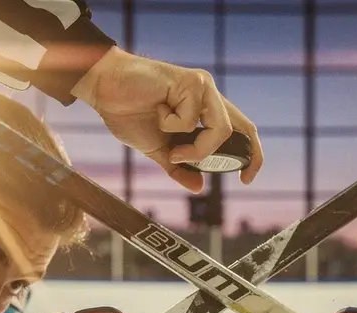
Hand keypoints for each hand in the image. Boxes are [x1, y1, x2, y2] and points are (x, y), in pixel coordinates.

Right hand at [71, 46, 262, 192]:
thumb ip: (178, 167)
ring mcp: (203, 87)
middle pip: (242, 129)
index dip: (252, 154)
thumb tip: (198, 187)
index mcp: (205, 111)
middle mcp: (209, 97)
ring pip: (221, 130)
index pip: (241, 130)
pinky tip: (158, 111)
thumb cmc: (128, 112)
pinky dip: (172, 125)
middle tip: (232, 177)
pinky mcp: (192, 81)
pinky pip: (193, 119)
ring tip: (172, 148)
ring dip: (196, 148)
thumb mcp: (157, 150)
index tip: (246, 179)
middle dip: (239, 155)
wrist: (104, 89)